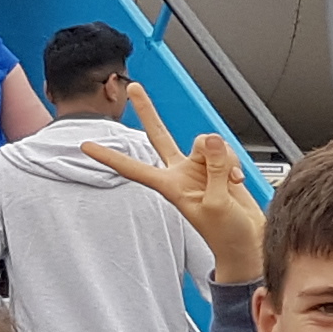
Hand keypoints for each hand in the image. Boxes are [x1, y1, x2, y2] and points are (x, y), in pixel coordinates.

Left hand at [80, 81, 264, 276]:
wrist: (246, 243)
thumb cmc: (226, 234)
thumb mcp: (217, 203)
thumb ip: (215, 169)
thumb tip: (212, 140)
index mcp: (170, 187)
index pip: (133, 168)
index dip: (109, 157)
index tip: (86, 146)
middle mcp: (181, 173)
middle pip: (159, 135)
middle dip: (147, 111)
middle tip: (133, 88)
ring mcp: (200, 168)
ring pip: (207, 142)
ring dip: (223, 157)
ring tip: (229, 181)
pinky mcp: (219, 167)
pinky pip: (225, 150)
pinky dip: (233, 162)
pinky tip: (236, 179)